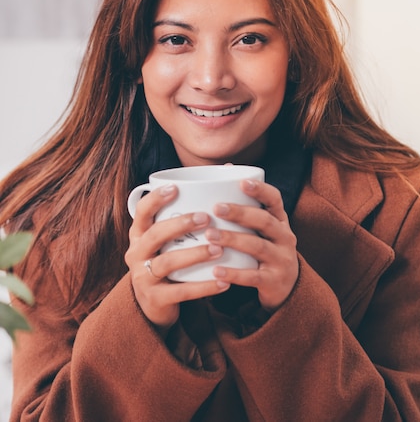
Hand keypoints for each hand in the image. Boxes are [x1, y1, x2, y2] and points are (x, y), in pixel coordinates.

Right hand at [125, 184, 229, 329]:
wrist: (154, 305)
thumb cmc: (169, 258)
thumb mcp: (169, 238)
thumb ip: (188, 210)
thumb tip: (226, 169)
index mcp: (139, 234)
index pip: (142, 211)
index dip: (155, 199)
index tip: (175, 188)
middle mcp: (137, 253)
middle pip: (155, 235)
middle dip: (180, 224)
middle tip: (206, 218)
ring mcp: (143, 277)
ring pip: (167, 263)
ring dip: (195, 255)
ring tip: (219, 249)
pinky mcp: (155, 300)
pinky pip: (181, 292)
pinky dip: (204, 287)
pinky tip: (224, 282)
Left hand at [206, 180, 298, 312]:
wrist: (286, 289)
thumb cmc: (264, 249)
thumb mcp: (261, 229)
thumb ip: (246, 203)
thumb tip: (225, 166)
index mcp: (280, 221)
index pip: (275, 200)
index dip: (260, 190)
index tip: (242, 182)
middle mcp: (284, 237)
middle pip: (264, 221)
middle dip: (240, 213)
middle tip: (216, 208)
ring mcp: (281, 259)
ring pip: (257, 246)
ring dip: (233, 239)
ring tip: (210, 236)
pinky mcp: (274, 282)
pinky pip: (253, 276)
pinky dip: (234, 273)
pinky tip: (215, 270)